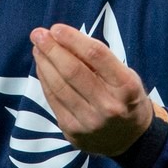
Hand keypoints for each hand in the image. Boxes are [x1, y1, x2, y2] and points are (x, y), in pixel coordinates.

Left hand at [30, 24, 156, 156]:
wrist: (130, 139)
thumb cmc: (124, 97)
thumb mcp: (124, 75)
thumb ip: (98, 60)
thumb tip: (63, 39)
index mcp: (126, 86)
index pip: (96, 55)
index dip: (73, 39)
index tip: (56, 28)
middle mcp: (109, 105)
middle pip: (73, 71)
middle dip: (51, 49)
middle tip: (38, 34)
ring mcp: (90, 121)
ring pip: (59, 86)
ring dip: (44, 63)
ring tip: (37, 48)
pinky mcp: (73, 131)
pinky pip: (53, 100)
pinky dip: (45, 80)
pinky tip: (41, 67)